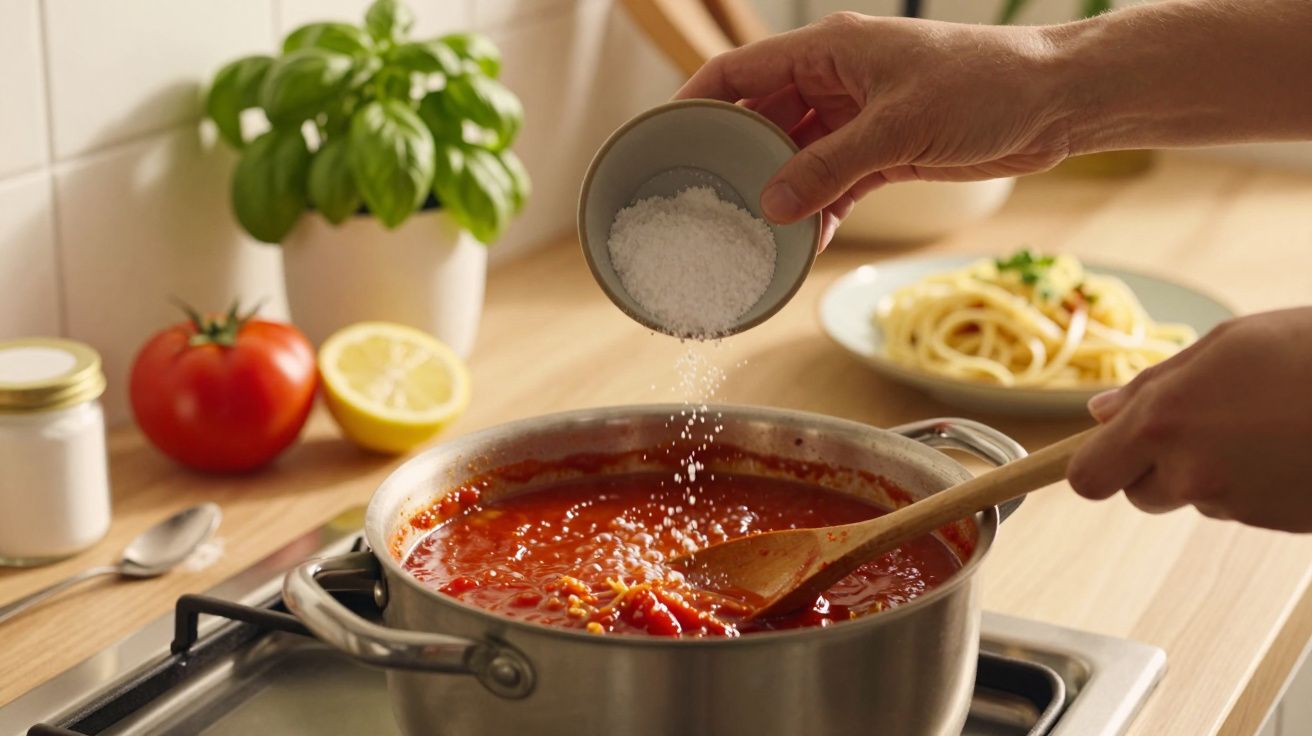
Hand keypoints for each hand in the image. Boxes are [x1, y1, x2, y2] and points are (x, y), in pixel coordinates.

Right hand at [676, 12, 1071, 246]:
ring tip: (750, 231)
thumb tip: (772, 206)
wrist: (1055, 101)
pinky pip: (833, 182)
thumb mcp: (898, 126)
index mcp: (828, 49)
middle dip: (735, 158)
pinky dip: (819, 209)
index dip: (697, 101)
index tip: (665, 138)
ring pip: (796, 156)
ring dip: (778, 192)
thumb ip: (830, 167)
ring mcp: (857, 116)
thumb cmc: (984, 84)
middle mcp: (834, 79)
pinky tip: (805, 241)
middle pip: (762, 118)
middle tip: (706, 201)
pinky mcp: (884, 150)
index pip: (740, 70)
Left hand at [1067, 308, 1311, 531]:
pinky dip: (1254, 483)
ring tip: (1262, 423)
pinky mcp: (1276, 522)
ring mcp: (1237, 503)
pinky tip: (1289, 446)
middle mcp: (1191, 471)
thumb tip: (1099, 413)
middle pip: (1138, 493)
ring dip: (1210, 471)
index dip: (1093, 465)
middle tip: (1201, 423)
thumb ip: (1152, 384)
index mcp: (1164, 422)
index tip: (1106, 451)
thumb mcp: (1226, 345)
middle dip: (1154, 467)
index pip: (1088, 477)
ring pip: (1194, 496)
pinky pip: (1242, 506)